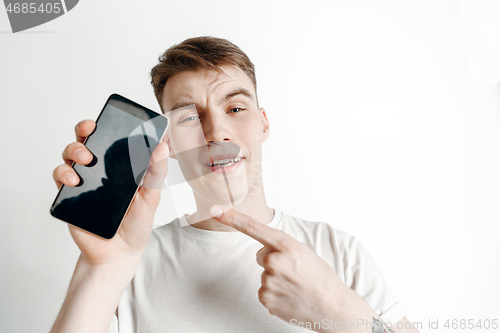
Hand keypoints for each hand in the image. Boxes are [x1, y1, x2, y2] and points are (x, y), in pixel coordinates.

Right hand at [52, 120, 168, 267]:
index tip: (110, 116)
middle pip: (87, 140)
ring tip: (86, 160)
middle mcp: (100, 170)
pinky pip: (60, 177)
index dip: (108, 124)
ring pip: (70, 154)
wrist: (119, 253)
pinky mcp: (70, 196)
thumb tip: (163, 145)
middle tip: (91, 130)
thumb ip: (156, 172)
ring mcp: (84, 181)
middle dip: (85, 129)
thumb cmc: (136, 223)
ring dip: (75, 150)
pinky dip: (63, 173)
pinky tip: (74, 179)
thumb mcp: (151, 197)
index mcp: (120, 166)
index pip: (112, 139)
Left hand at [209, 206, 351, 324]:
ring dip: (276, 280)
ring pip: (264, 274)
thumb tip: (262, 255)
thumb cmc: (321, 278)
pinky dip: (275, 294)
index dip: (232, 218)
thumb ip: (282, 248)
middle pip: (261, 256)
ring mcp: (269, 281)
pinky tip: (290, 297)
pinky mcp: (265, 298)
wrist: (333, 308)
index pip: (254, 228)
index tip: (214, 210)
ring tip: (295, 286)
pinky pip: (264, 291)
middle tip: (295, 273)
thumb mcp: (304, 253)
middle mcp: (275, 261)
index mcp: (287, 245)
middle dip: (274, 262)